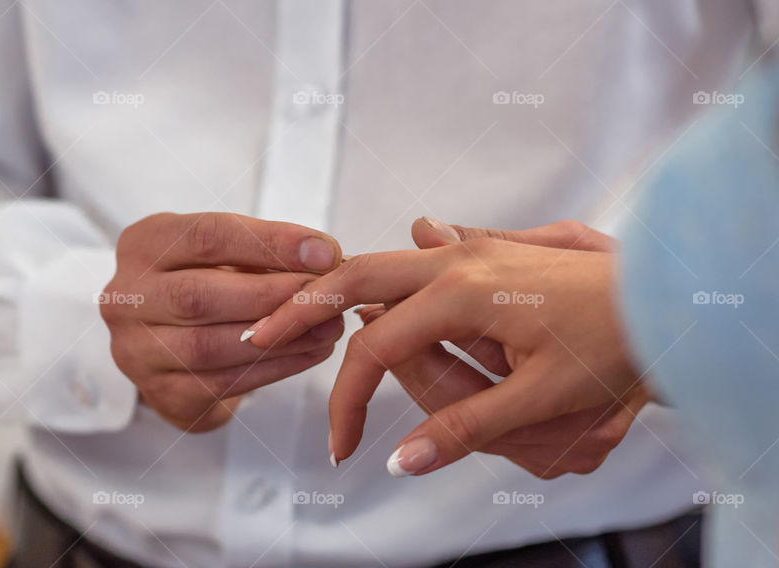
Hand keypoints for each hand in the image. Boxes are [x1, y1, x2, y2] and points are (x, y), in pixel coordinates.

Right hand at [101, 212, 343, 431]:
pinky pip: (221, 384)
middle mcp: (127, 297)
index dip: (270, 243)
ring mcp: (135, 351)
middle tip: (325, 293)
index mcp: (143, 244)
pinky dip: (274, 368)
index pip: (205, 236)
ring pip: (209, 346)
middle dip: (272, 294)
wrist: (170, 344)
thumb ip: (263, 252)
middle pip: (198, 295)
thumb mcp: (222, 254)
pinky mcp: (160, 393)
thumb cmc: (205, 283)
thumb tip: (323, 257)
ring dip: (279, 337)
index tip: (324, 251)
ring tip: (327, 326)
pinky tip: (310, 353)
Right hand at [248, 219, 642, 475]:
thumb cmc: (614, 339)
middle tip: (261, 331)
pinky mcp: (484, 254)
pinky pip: (415, 258)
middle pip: (356, 278)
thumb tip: (401, 459)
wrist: (664, 292)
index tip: (344, 446)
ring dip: (336, 288)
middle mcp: (457, 262)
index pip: (377, 349)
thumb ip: (466, 426)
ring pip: (381, 261)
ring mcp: (470, 252)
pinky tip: (369, 277)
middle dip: (303, 308)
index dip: (350, 401)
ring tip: (295, 309)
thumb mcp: (543, 396)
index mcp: (462, 293)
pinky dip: (381, 272)